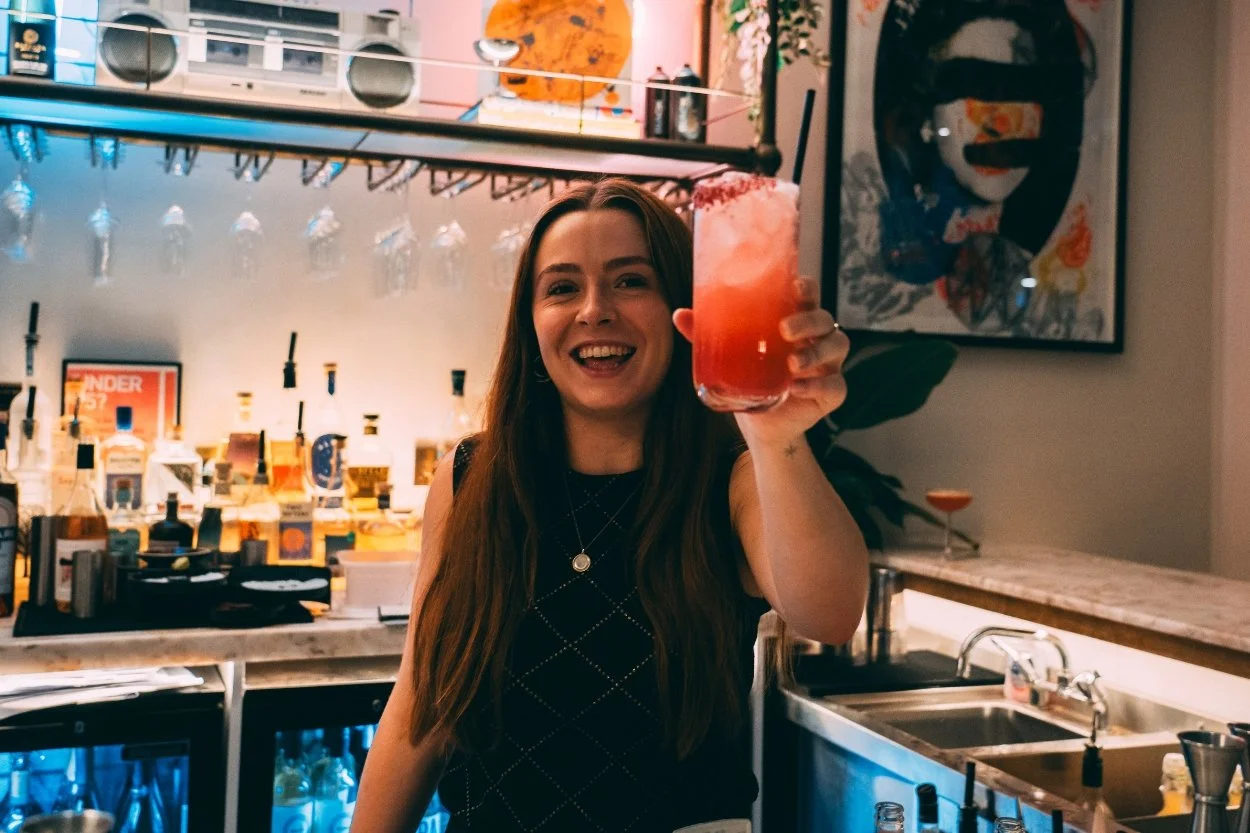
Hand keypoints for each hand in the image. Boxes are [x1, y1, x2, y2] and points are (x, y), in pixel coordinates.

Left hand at [673, 276, 849, 449]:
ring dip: (816, 352)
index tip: (795, 287)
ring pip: (838, 345)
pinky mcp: (830, 394)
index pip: (808, 296)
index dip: (807, 288)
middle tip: (785, 329)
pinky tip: (796, 388)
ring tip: (792, 362)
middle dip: (808, 321)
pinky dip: (818, 385)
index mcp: (795, 323)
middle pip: (824, 319)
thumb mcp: (728, 357)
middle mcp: (815, 340)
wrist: (760, 426)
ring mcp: (827, 366)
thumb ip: (708, 336)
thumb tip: (680, 314)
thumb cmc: (749, 380)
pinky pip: (835, 386)